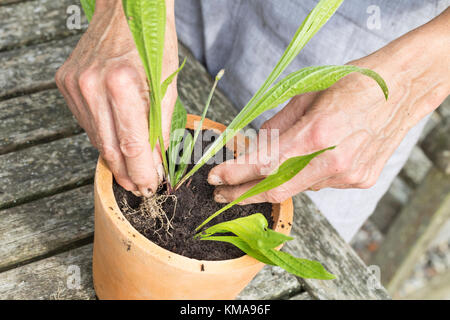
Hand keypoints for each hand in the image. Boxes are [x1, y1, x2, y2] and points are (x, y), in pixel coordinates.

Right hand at [55, 0, 178, 195]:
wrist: (126, 10)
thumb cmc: (153, 44)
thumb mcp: (167, 88)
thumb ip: (161, 130)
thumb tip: (156, 164)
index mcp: (122, 84)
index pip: (132, 145)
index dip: (141, 172)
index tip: (149, 187)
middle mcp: (92, 85)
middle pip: (110, 148)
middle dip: (127, 172)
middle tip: (139, 186)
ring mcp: (75, 85)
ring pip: (96, 138)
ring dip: (115, 156)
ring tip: (131, 167)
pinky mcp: (66, 83)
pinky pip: (86, 122)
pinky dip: (103, 135)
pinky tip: (116, 137)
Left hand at [208, 10, 449, 203]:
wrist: (401, 88)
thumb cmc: (352, 83)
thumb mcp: (305, 96)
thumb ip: (275, 127)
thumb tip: (250, 147)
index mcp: (316, 135)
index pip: (264, 164)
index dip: (235, 175)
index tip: (215, 180)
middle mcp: (333, 162)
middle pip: (277, 190)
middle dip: (245, 194)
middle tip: (224, 194)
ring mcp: (349, 175)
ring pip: (301, 185)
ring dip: (284, 175)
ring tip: (294, 151)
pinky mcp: (360, 180)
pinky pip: (322, 183)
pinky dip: (309, 172)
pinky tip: (321, 154)